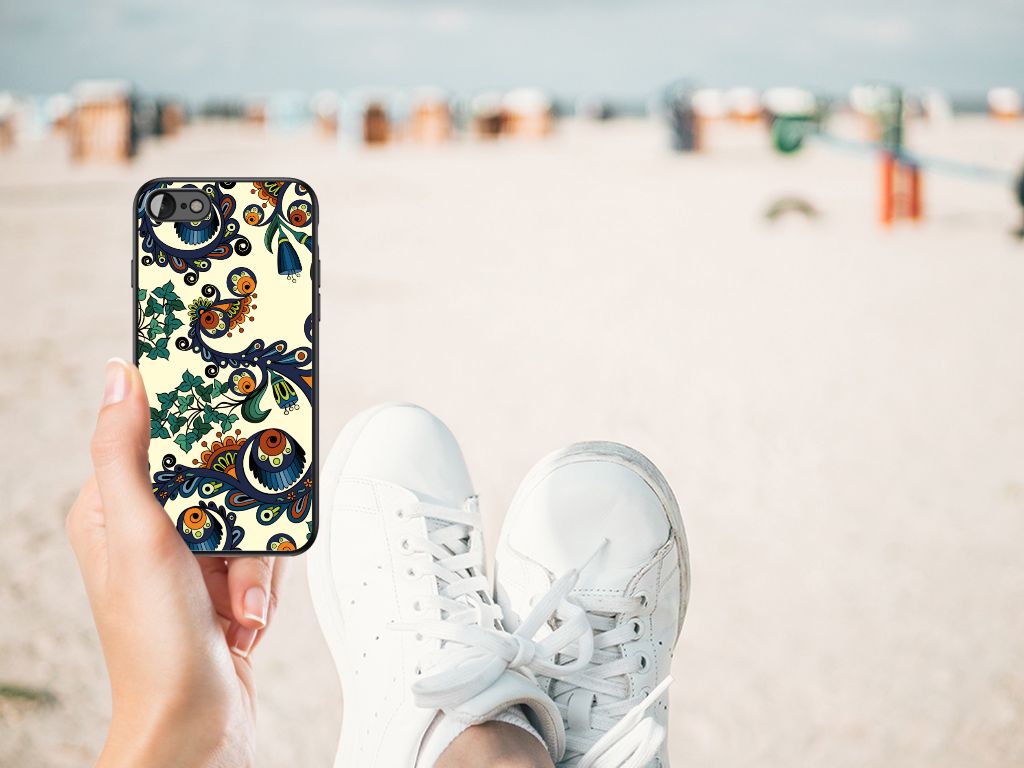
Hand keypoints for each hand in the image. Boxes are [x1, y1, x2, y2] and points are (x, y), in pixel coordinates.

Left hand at [67, 359, 285, 766]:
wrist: (196, 725)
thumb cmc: (156, 646)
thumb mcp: (138, 536)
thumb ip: (125, 453)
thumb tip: (120, 377)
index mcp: (112, 510)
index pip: (158, 437)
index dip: (197, 426)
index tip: (228, 411)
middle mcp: (149, 530)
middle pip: (218, 477)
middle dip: (240, 520)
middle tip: (234, 549)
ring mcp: (189, 558)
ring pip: (249, 516)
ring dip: (255, 564)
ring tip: (238, 603)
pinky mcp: (222, 582)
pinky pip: (263, 553)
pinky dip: (263, 585)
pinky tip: (245, 616)